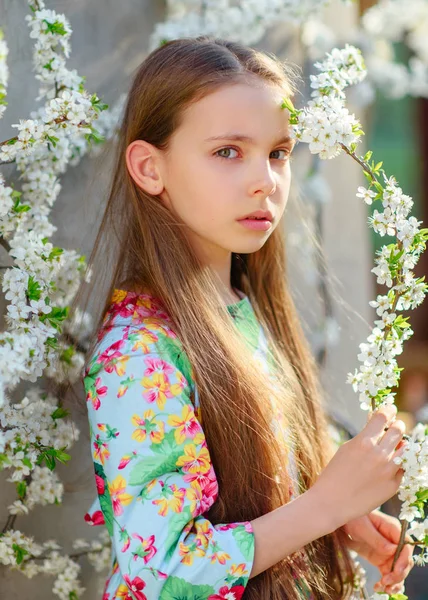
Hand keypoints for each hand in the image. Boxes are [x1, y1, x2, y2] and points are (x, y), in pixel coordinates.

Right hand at [313, 404, 406, 527]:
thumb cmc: (335, 473)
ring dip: (401, 444)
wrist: (332, 502)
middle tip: (394, 427)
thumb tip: (377, 425)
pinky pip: (402, 468)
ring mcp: (389, 471)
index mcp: (364, 442)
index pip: (383, 417)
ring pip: (406, 449)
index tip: (389, 409)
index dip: (388, 410)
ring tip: (395, 446)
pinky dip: (398, 464)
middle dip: (397, 426)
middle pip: (398, 430)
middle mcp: (379, 455)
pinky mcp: (394, 485)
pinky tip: (388, 466)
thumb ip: (364, 437)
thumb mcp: (346, 448)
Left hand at [342, 510, 414, 594]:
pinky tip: (378, 587)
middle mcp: (394, 541)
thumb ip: (377, 539)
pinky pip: (388, 573)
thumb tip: (393, 550)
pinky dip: (386, 583)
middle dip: (399, 574)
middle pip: (405, 560)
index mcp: (393, 528)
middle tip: (387, 581)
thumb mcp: (362, 527)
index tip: (396, 571)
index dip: (404, 559)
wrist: (343, 523)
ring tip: (385, 589)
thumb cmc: (354, 519)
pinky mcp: (381, 560)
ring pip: (398, 570)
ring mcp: (389, 552)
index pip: (406, 545)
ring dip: (394, 582)